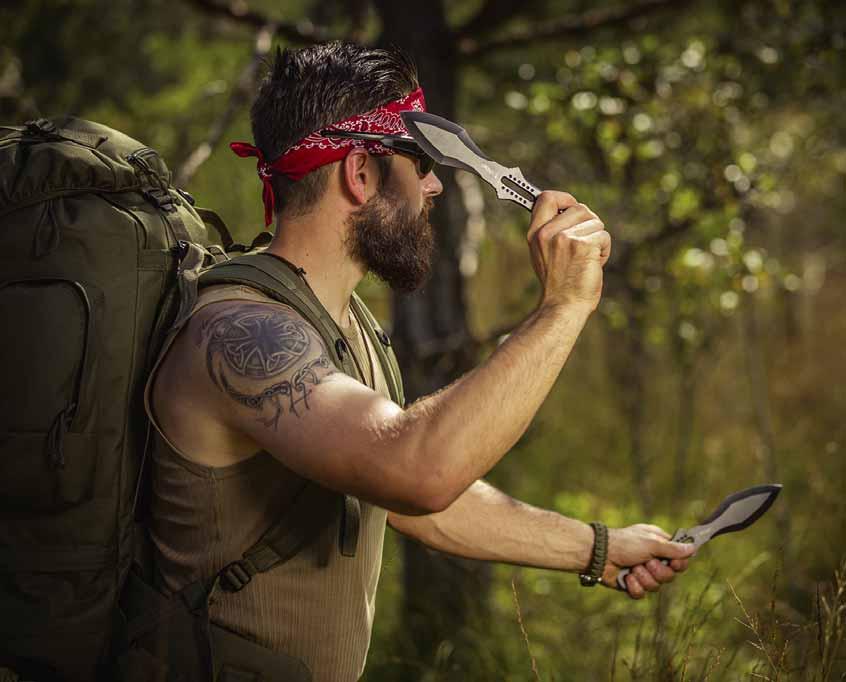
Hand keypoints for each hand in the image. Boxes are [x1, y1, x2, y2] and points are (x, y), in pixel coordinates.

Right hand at [526, 191, 610, 312]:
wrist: (563, 306)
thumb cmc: (558, 282)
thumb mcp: (544, 253)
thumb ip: (551, 231)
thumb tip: (571, 208)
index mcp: (535, 233)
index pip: (546, 198)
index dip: (564, 198)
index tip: (571, 205)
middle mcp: (547, 233)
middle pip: (579, 207)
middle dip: (588, 224)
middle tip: (583, 245)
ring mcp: (564, 238)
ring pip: (595, 221)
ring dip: (597, 238)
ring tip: (586, 258)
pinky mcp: (583, 245)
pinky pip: (603, 236)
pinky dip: (604, 250)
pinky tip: (593, 264)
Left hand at [602, 524, 694, 598]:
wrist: (599, 554)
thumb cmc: (624, 543)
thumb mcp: (651, 543)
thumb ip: (672, 548)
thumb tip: (693, 548)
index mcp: (658, 545)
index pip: (679, 559)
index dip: (679, 564)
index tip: (674, 563)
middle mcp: (652, 559)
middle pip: (670, 576)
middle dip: (658, 571)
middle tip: (646, 562)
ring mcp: (642, 572)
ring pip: (656, 586)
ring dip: (644, 578)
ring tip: (633, 569)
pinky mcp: (632, 584)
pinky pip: (642, 594)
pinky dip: (634, 587)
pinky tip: (626, 578)